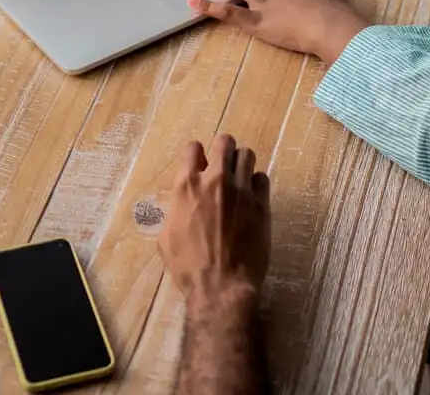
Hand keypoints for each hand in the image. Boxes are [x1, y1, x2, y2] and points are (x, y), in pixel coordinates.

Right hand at [160, 135, 270, 306]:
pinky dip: (256, 183)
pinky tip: (251, 196)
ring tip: (239, 178)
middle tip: (222, 164)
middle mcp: (215, 180)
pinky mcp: (261, 203)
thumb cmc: (188, 267)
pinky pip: (262, 178)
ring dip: (241, 163)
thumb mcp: (166, 238)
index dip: (196, 154)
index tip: (199, 164)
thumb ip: (175, 211)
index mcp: (187, 186)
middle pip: (224, 142)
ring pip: (247, 155)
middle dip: (223, 149)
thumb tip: (181, 204)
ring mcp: (241, 190)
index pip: (192, 147)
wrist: (221, 287)